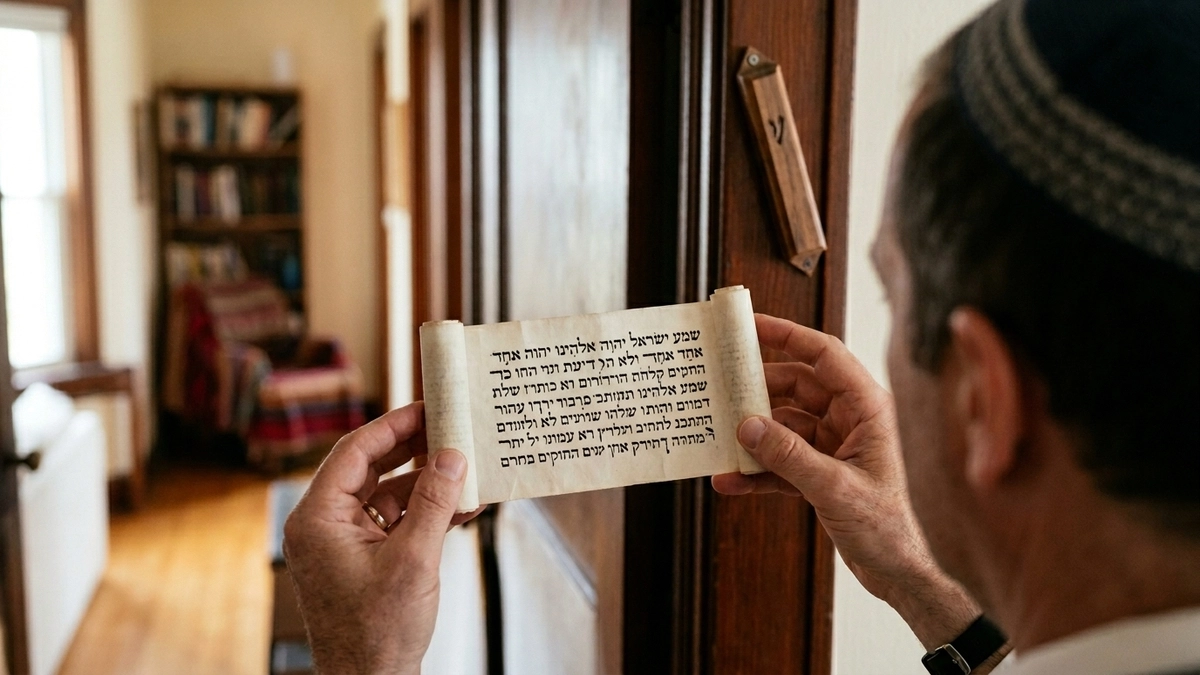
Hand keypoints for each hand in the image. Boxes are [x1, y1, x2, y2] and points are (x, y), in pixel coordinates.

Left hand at [283, 402, 482, 674]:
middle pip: (370, 469)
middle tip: (450, 429)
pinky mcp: (364, 560)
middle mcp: (324, 525)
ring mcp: (344, 544)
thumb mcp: (413, 559)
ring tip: (467, 471)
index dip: (393, 426)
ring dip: (427, 485)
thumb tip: (451, 455)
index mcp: (318, 518)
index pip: (354, 452)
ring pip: (387, 496)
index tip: (428, 408)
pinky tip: (462, 506)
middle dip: (413, 450)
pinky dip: (425, 514)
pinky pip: (395, 522)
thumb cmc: (378, 632)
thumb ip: (434, 502)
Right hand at [712, 315, 980, 649]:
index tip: (751, 326)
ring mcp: (832, 443)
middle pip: (795, 386)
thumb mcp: (834, 487)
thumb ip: (789, 455)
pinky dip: (756, 468)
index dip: (787, 335)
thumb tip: (747, 425)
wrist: (895, 571)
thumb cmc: (884, 527)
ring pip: (783, 423)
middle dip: (757, 388)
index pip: (824, 355)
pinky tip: (729, 479)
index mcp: (867, 408)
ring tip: (719, 435)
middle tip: (721, 384)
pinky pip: (780, 458)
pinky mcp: (818, 469)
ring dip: (752, 433)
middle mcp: (849, 418)